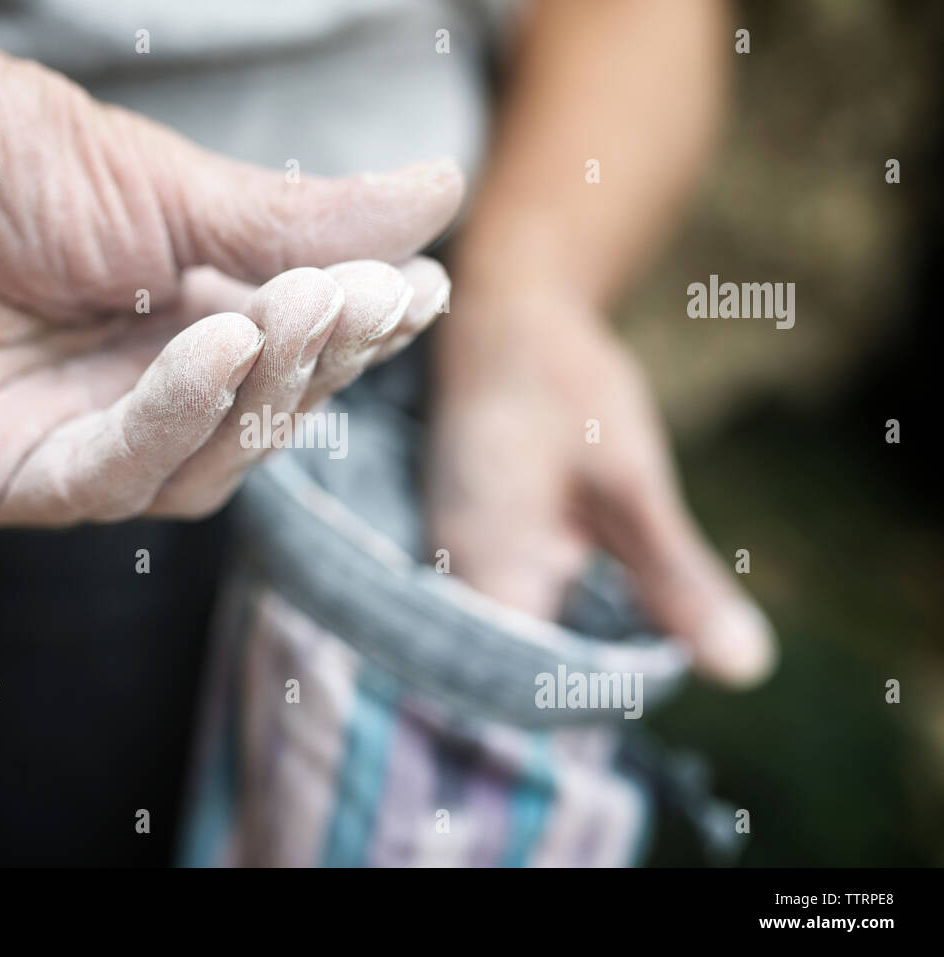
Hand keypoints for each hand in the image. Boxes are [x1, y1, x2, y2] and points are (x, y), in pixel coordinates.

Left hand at [0, 3, 460, 524]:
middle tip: (368, 299)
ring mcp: (58, 450)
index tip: (416, 294)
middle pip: (248, 429)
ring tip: (303, 313)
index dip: (351, 339)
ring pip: (192, 469)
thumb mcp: (173, 192)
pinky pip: (100, 475)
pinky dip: (168, 416)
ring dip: (256, 394)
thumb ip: (300, 225)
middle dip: (316, 367)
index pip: (284, 367)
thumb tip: (439, 197)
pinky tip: (216, 346)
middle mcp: (120, 407)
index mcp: (168, 339)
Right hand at [429, 291, 775, 686]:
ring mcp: (449, 563)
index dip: (591, 704)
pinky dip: (551, 615)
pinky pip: (503, 608)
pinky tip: (592, 596)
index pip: (526, 693)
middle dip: (582, 680)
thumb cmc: (563, 388)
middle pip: (511, 677)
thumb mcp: (634, 483)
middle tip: (652, 654)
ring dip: (568, 647)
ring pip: (508, 642)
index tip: (653, 681)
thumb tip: (746, 669)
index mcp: (485, 575)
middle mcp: (451, 581)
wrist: (506, 316)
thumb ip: (675, 581)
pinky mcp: (464, 545)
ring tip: (627, 630)